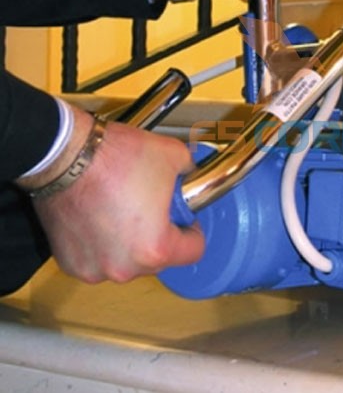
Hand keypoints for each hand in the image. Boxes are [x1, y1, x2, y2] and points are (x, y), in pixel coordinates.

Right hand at [27, 109, 203, 283]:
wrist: (67, 155)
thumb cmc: (116, 159)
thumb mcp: (174, 156)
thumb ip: (193, 174)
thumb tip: (195, 176)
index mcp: (155, 249)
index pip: (194, 251)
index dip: (194, 230)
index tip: (186, 218)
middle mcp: (124, 268)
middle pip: (158, 259)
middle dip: (160, 235)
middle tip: (152, 208)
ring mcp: (95, 268)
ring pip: (127, 260)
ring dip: (130, 242)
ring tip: (124, 210)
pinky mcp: (70, 262)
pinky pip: (98, 258)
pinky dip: (102, 243)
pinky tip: (101, 217)